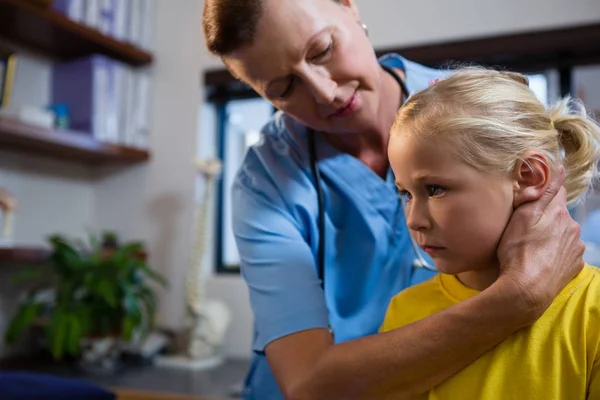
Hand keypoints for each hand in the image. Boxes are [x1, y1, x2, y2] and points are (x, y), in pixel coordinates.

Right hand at [496, 166, 584, 321]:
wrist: (526, 290)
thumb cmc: (518, 251)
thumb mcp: (523, 216)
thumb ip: (544, 192)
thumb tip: (560, 169)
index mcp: (559, 213)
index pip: (556, 192)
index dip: (542, 195)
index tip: (530, 202)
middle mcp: (573, 228)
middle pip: (559, 215)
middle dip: (546, 218)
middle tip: (524, 230)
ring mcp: (576, 249)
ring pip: (563, 234)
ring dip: (551, 237)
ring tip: (531, 248)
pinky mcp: (574, 266)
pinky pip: (565, 253)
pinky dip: (554, 254)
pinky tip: (540, 261)